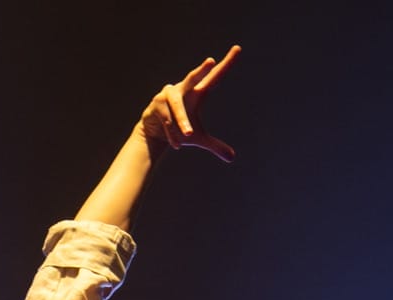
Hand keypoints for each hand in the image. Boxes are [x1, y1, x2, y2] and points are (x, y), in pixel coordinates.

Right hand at [137, 46, 241, 161]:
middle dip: (201, 70)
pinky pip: (167, 121)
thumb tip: (232, 158)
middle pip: (193, 78)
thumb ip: (215, 146)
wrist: (154, 134)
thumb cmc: (180, 130)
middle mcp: (183, 89)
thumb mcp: (198, 139)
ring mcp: (167, 95)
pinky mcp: (156, 105)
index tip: (238, 48)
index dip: (226, 63)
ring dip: (182, 124)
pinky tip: (176, 143)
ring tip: (188, 136)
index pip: (215, 77)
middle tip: (211, 61)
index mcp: (197, 93)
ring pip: (178, 110)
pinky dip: (173, 134)